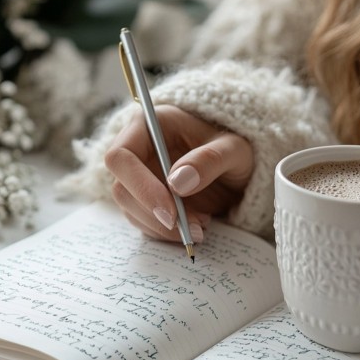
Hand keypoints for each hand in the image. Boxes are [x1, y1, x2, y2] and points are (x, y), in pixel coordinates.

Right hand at [105, 104, 253, 242]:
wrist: (238, 165)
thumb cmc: (233, 147)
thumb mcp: (234, 149)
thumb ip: (209, 160)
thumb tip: (177, 183)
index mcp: (149, 126)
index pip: (120, 157)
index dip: (140, 187)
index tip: (170, 212)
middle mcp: (137, 151)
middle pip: (121, 189)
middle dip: (154, 215)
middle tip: (192, 229)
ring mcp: (139, 178)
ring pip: (131, 210)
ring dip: (163, 228)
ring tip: (202, 226)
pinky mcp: (146, 200)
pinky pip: (144, 222)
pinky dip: (167, 233)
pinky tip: (196, 226)